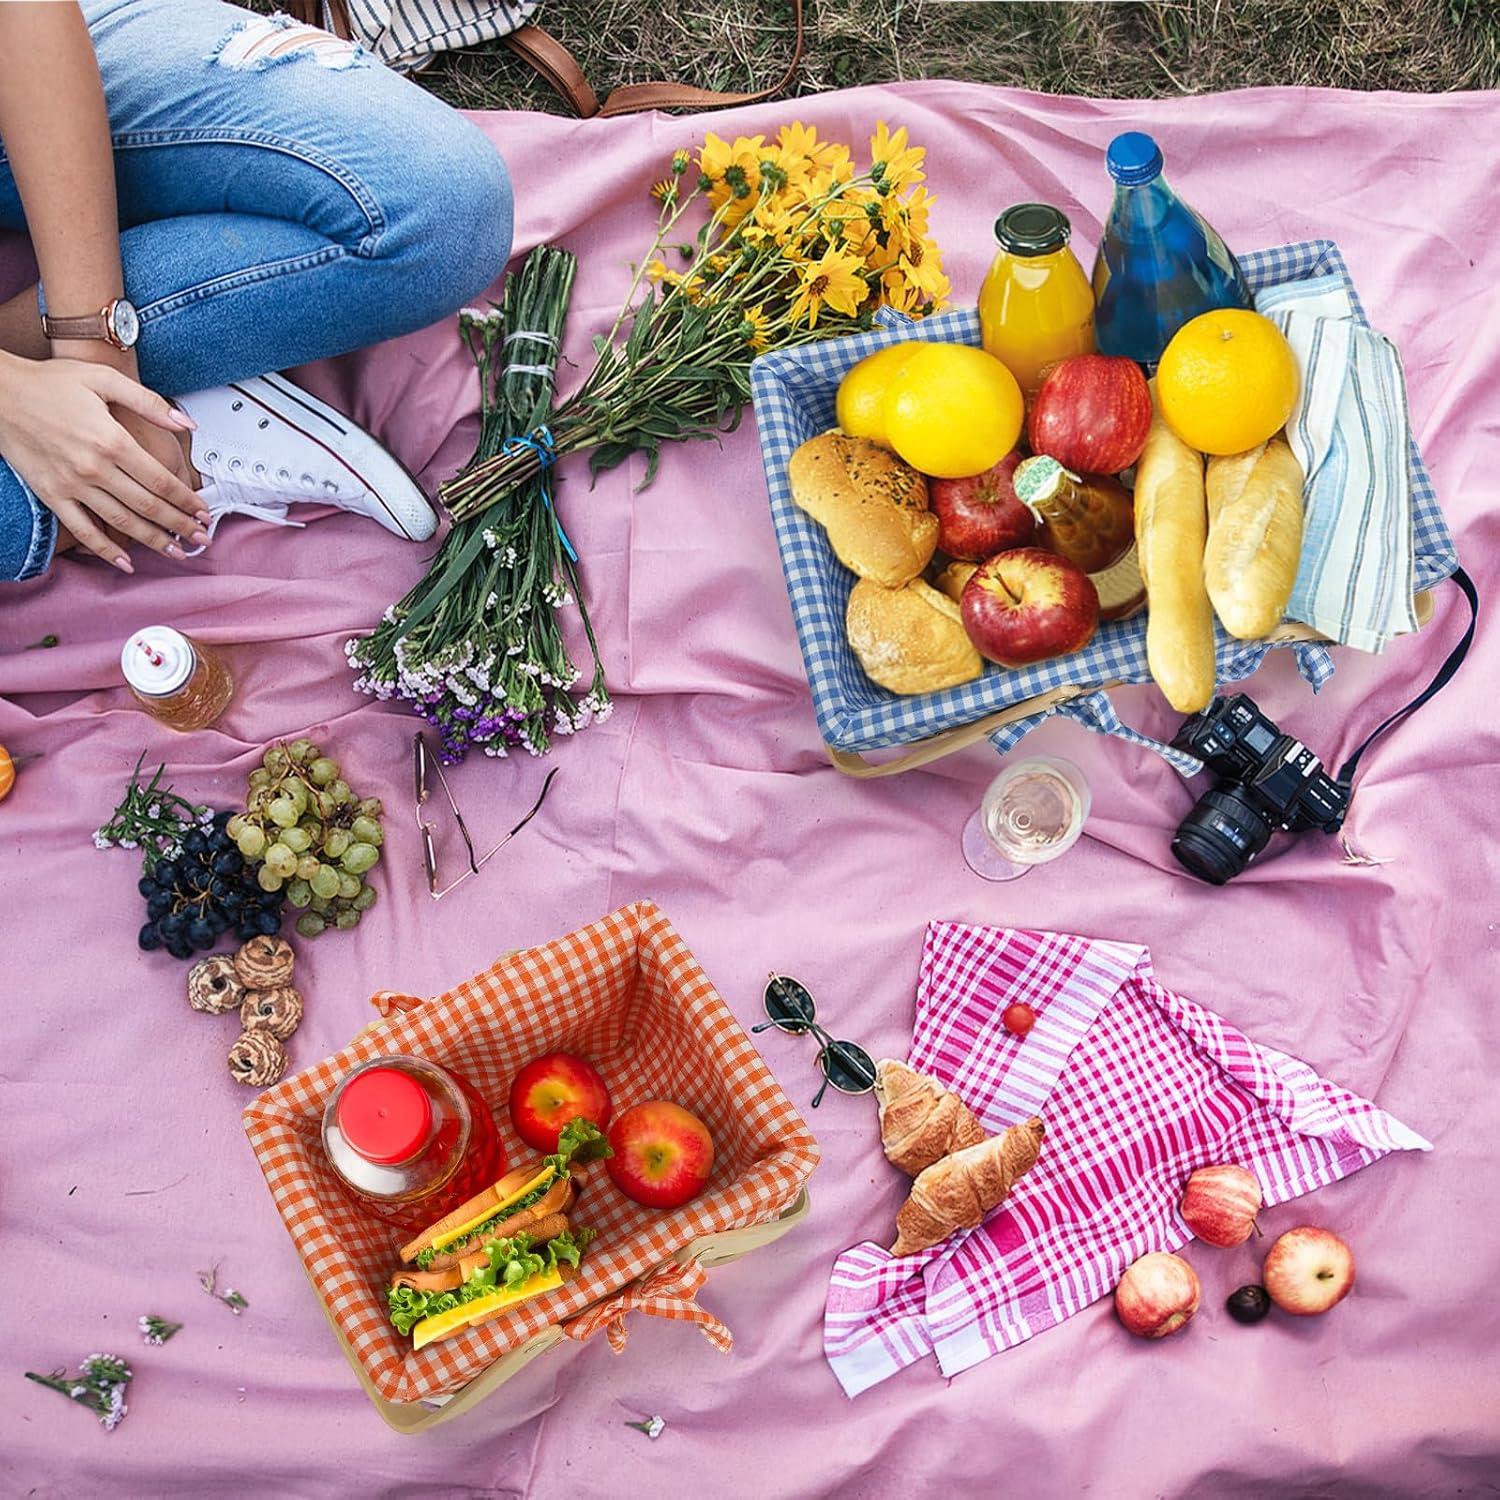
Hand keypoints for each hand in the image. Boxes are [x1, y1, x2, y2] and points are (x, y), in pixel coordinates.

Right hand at [0, 352, 206, 571]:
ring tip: (177, 552)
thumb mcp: (104, 379)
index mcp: (111, 440)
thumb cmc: (50, 382)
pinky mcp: (51, 494)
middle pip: (147, 506)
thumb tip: (186, 422)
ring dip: (153, 541)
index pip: (161, 481)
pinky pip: (82, 529)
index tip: (203, 512)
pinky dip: (105, 549)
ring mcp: (71, 484)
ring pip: (122, 522)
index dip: (187, 501)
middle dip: (179, 525)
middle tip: (201, 539)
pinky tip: (125, 562)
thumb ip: (148, 402)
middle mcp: (94, 467)